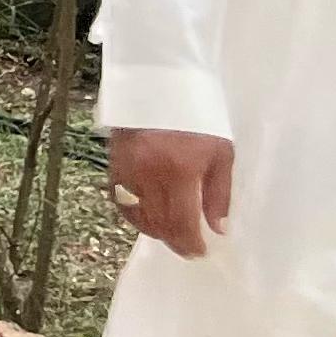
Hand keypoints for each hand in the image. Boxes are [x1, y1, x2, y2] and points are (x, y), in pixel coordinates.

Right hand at [109, 128, 233, 259]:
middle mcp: (149, 175)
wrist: (160, 85)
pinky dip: (136, 215)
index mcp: (180, 172)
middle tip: (189, 249)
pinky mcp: (114, 165)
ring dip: (156, 231)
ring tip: (172, 233)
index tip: (201, 252)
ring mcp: (128, 171)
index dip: (191, 243)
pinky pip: (122, 202)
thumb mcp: (221, 153)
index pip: (182, 222)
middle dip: (175, 242)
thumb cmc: (198, 117)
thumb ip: (219, 194)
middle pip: (159, 224)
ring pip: (139, 217)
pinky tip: (150, 216)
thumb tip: (217, 228)